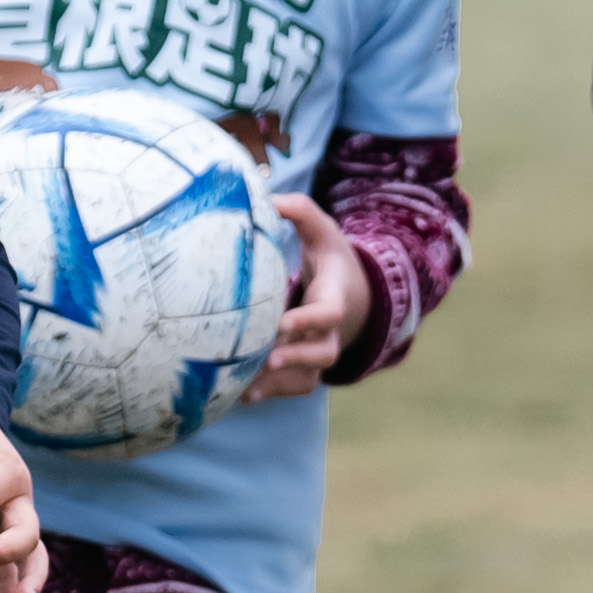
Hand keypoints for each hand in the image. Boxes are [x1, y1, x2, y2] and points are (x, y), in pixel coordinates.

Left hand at [245, 195, 370, 403]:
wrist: (352, 294)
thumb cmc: (330, 258)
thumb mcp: (321, 230)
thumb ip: (299, 210)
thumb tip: (266, 196)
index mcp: (335, 295)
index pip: (328, 313)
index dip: (308, 321)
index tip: (283, 324)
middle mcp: (331, 330)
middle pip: (322, 353)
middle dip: (295, 359)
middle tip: (266, 359)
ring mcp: (319, 352)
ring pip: (306, 378)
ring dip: (278, 384)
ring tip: (244, 386)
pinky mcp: (306, 367)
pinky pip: (293, 388)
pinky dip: (270, 393)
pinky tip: (240, 396)